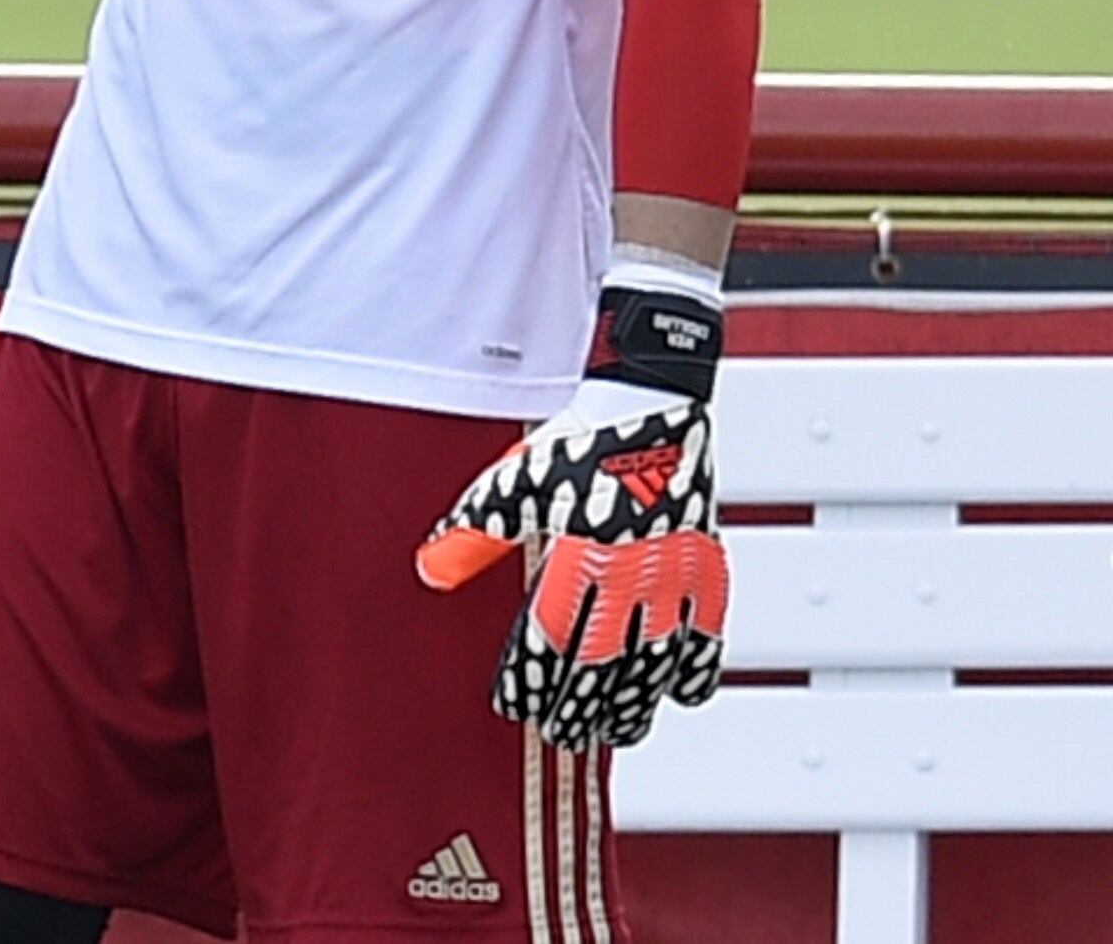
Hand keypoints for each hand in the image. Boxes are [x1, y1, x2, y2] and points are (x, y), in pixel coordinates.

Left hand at [418, 377, 727, 749]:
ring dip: (635, 703)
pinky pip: (708, 634)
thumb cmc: (584, 441)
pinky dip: (696, 670)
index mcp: (580, 559)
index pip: (550, 640)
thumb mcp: (511, 485)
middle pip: (604, 665)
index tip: (515, 704)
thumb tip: (431, 570)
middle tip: (565, 734)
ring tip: (617, 729)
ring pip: (657, 662)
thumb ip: (473, 535)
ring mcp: (674, 577)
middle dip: (581, 707)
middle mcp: (632, 576)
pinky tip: (682, 693)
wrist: (653, 406)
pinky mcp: (707, 568)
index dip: (531, 680)